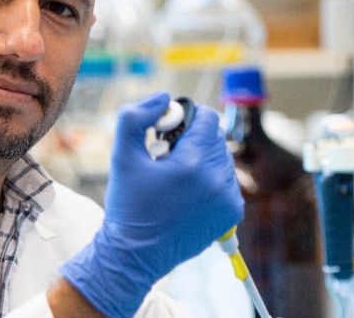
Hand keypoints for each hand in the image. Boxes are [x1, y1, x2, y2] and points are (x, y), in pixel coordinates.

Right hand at [60, 92, 242, 317]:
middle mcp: (217, 181)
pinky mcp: (231, 214)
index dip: (186, 117)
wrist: (135, 254)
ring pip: (222, 158)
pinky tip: (188, 192)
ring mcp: (227, 199)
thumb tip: (163, 98)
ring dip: (203, 158)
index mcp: (193, 164)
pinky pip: (228, 181)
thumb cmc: (127, 205)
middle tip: (167, 155)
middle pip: (215, 137)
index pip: (207, 118)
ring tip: (176, 176)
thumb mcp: (122, 155)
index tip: (167, 131)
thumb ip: (135, 117)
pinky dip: (211, 180)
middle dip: (193, 138)